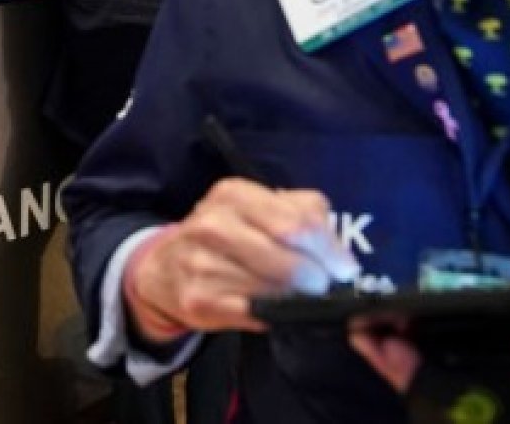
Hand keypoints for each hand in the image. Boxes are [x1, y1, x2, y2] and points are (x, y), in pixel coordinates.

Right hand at [126, 178, 358, 342]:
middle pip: (286, 253)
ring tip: (299, 297)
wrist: (165, 269)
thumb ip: (303, 216)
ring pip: (272, 286)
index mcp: (234, 194)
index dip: (329, 250)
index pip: (297, 222)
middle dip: (315, 276)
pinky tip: (275, 311)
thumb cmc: (225, 237)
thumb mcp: (259, 209)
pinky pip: (252, 312)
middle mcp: (213, 223)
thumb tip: (340, 257)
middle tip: (324, 286)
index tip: (344, 269)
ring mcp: (201, 261)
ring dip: (294, 298)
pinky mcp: (198, 299)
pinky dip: (272, 315)